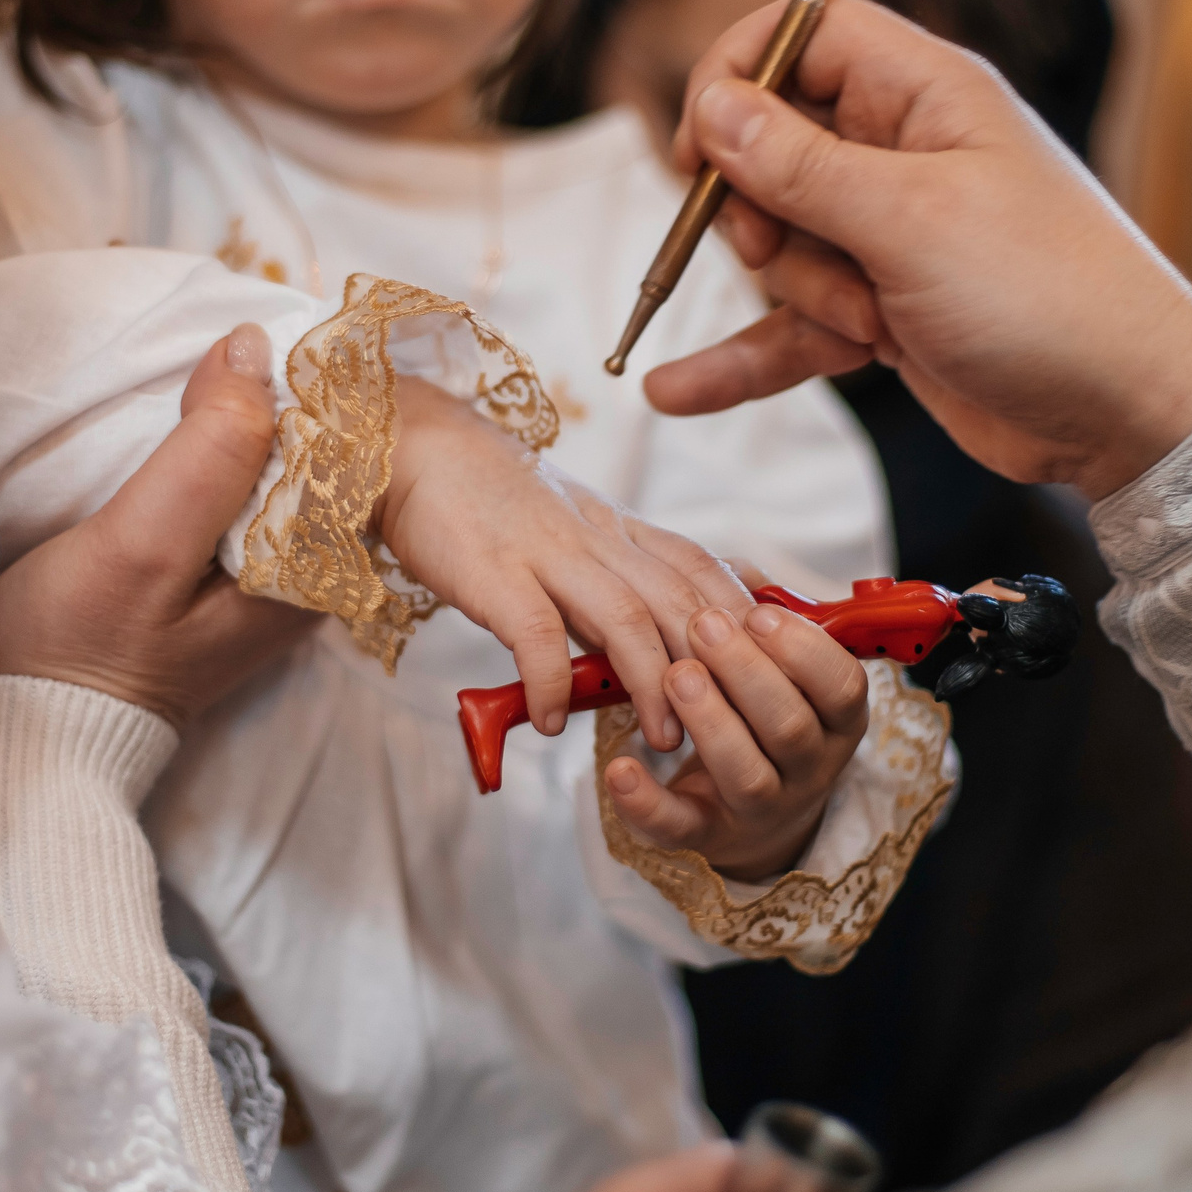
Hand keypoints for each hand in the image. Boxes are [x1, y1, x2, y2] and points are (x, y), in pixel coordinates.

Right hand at [0, 325, 320, 726]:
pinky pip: (244, 479)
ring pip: (281, 461)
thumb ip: (210, 452)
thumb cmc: (82, 641)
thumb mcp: (145, 543)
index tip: (279, 341)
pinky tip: (200, 410)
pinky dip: (224, 442)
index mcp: (317, 574)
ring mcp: (268, 567)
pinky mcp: (224, 561)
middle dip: (288, 392)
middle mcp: (311, 571)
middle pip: (321, 453)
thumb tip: (253, 347)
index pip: (351, 452)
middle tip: (237, 340)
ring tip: (217, 364)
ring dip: (250, 414)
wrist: (29, 718)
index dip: (317, 386)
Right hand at [378, 376, 750, 752]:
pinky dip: (549, 680)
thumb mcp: (577, 527)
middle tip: (734, 727)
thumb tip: (671, 627)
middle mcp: (597, 538)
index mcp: (619, 529)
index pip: (701, 568)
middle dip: (714, 665)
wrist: (419, 452)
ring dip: (652, 682)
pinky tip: (551, 721)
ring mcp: (548, 554)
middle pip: (679, 599)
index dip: (743, 615)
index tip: (772, 668)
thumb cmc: (494, 502)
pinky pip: (535, 632)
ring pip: (625, 616)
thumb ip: (622, 573)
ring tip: (662, 739)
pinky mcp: (496, 573)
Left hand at [607, 604, 869, 881]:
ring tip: (675, 674)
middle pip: (790, 727)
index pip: (843, 687)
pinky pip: (680, 826)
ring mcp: (761, 808)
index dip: (804, 650)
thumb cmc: (759, 711)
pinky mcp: (706, 834)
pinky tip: (619, 768)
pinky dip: (647, 800)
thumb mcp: (776, 665)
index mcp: (836, 720)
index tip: (758, 613)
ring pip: (746, 774)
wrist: (747, 806)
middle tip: (704, 625)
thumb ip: (762, 619)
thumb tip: (741, 574)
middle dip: (746, 672)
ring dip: (710, 722)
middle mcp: (809, 769)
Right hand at [644, 0, 1191, 502]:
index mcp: (926, 94)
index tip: (696, 144)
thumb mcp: (913, 221)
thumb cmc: (1047, 296)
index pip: (805, 35)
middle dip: (760, 210)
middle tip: (778, 249)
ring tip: (868, 325)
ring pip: (781, 243)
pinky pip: (789, 328)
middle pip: (772, 148)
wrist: (1130, 414)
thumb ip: (801, 166)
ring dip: (798, 294)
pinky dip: (742, 359)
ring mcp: (892, 237)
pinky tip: (676, 392)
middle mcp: (904, 153)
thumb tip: (712, 105)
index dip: (739, 75)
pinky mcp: (885, 312)